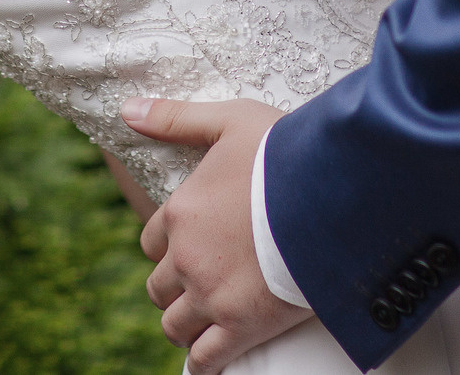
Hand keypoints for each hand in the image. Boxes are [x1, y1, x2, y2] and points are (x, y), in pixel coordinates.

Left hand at [124, 95, 311, 374]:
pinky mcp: (242, 326)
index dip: (168, 246)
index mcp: (180, 212)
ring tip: (201, 324)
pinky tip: (207, 362)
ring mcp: (211, 295)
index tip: (187, 247)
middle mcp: (187, 258)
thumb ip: (176, 118)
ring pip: (174, 325)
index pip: (152, 242)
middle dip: (174, 287)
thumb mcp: (229, 121)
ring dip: (184, 325)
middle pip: (159, 287)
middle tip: (199, 285)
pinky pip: (206, 359)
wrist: (333, 192)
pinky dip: (202, 363)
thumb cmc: (286, 151)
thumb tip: (126, 110)